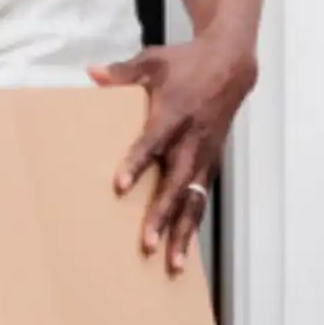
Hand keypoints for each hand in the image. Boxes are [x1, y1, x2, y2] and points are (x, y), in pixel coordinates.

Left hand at [93, 34, 254, 271]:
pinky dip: (193, 225)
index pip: (153, 142)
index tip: (119, 185)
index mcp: (174, 114)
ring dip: (183, 233)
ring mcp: (205, 156)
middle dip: (162, 215)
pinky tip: (183, 249)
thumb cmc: (188, 63)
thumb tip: (91, 73)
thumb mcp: (153, 60)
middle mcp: (192, 140)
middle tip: (146, 243)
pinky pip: (202, 200)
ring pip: (194, 200)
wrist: (232, 66)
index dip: (137, 163)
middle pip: (176, 183)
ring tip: (172, 264)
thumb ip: (123, 72)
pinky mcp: (211, 165)